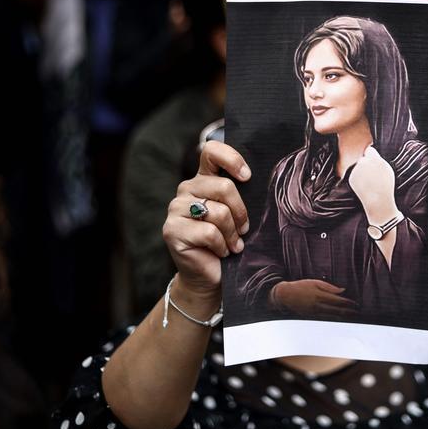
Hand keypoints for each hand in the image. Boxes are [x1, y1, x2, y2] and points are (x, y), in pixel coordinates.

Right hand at [163, 141, 250, 302]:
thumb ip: (240, 195)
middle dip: (241, 212)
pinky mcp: (172, 230)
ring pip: (218, 212)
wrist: (211, 277)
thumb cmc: (229, 243)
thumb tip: (255, 181)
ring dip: (232, 233)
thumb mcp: (238, 215)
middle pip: (223, 186)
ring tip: (233, 245)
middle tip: (244, 230)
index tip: (247, 177)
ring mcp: (176, 209)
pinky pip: (209, 232)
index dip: (231, 159)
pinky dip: (222, 246)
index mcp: (203, 180)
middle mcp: (186, 189)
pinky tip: (221, 252)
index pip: (211, 151)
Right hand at [270, 279, 359, 316]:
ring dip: (343, 317)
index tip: (355, 304)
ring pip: (332, 316)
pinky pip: (326, 319)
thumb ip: (329, 287)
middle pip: (337, 310)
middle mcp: (318, 306)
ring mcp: (314, 313)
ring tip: (351, 316)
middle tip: (357, 312)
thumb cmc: (301, 286)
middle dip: (348, 311)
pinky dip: (334, 319)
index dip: (348, 303)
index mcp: (319, 295)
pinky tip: (339, 318)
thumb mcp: (315, 282)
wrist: (286, 295)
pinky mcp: (312, 317)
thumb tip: (342, 290)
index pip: (338, 300)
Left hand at [348, 145, 398, 223]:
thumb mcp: (386, 169)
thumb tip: (371, 153)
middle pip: (363, 159)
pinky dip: (358, 179)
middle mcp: (363, 162)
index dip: (370, 155)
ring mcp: (356, 170)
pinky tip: (364, 185)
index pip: (369, 150)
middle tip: (371, 174)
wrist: (377, 200)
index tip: (371, 158)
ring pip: (357, 167)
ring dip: (361, 172)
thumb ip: (378, 160)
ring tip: (369, 182)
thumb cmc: (385, 185)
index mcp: (374, 159)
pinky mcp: (351, 177)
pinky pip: (354, 175)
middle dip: (365, 164)